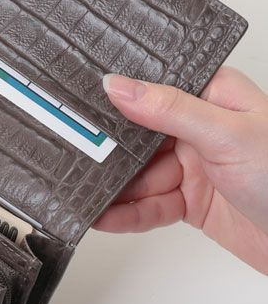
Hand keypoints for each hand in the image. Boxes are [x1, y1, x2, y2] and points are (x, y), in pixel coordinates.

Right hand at [95, 67, 267, 274]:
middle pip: (139, 137)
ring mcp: (194, 167)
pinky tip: (105, 216)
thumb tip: (119, 86)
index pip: (154, 90)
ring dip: (114, 189)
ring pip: (140, 176)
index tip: (83, 104)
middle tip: (77, 158)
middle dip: (110, 152)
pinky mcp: (191, 202)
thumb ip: (169, 111)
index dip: (119, 97)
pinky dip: (127, 214)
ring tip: (85, 195)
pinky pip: (150, 205)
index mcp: (213, 98)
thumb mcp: (227, 135)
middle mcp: (200, 129)